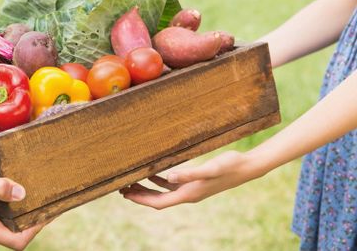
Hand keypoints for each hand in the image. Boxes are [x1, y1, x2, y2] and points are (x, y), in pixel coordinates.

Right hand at [0, 164, 45, 249]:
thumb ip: (0, 188)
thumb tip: (21, 194)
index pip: (17, 241)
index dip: (34, 230)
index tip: (46, 215)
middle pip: (13, 241)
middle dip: (29, 226)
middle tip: (44, 208)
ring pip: (5, 238)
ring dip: (18, 226)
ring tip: (30, 207)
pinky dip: (6, 224)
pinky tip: (12, 210)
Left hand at [119, 151, 262, 209]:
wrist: (247, 167)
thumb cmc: (229, 166)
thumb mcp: (209, 168)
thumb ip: (189, 173)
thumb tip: (168, 177)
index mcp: (188, 194)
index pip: (159, 202)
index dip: (141, 199)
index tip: (125, 194)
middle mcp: (188, 194)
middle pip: (158, 199)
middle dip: (139, 195)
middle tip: (121, 187)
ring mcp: (191, 189)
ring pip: (163, 192)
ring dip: (147, 188)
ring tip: (131, 181)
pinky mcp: (195, 182)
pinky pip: (172, 184)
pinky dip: (159, 180)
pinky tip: (153, 172)